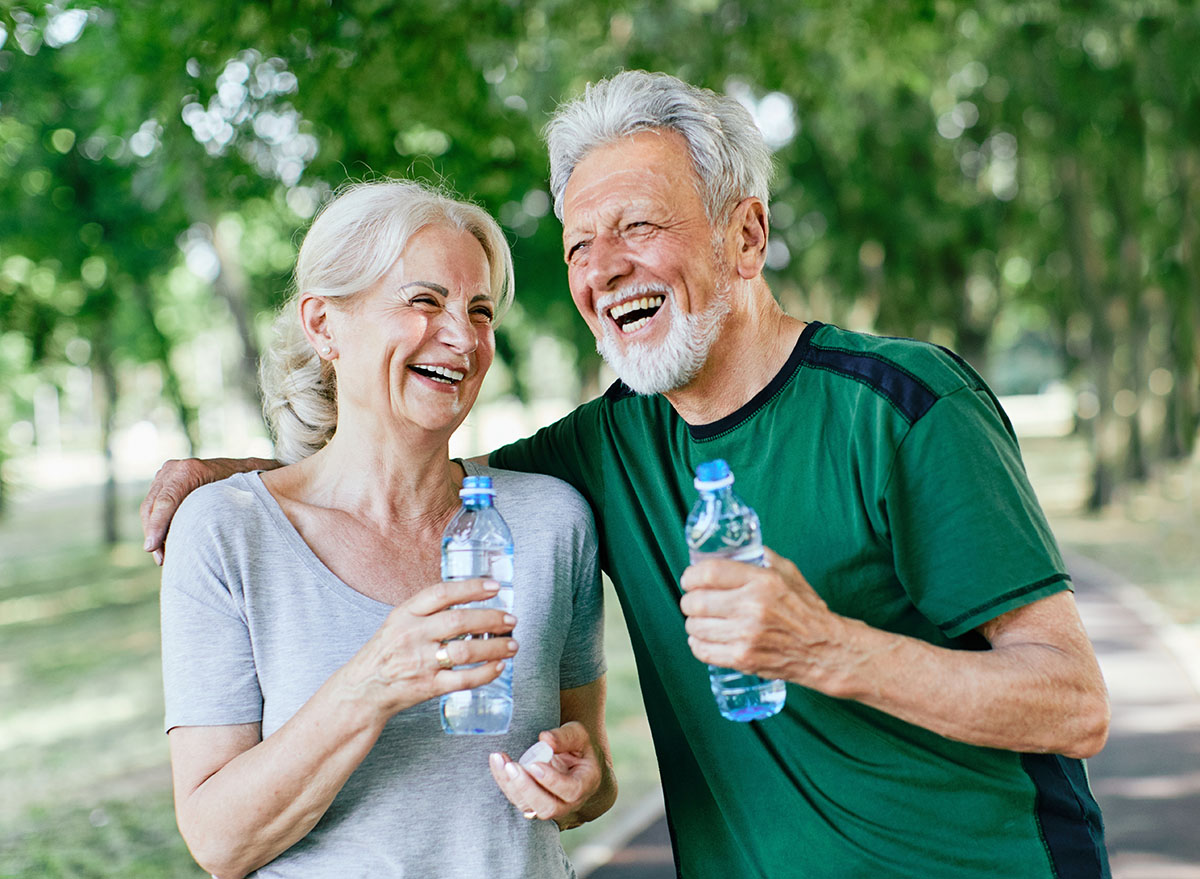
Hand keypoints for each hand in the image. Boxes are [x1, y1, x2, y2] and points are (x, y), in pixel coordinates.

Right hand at [140, 457, 278, 563]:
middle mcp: (174, 469)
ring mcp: (165, 474)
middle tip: (161, 560)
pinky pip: (153, 507)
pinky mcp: (163, 483)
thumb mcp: (242, 492)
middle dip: (153, 534)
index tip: (152, 548)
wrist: (244, 471)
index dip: (157, 526)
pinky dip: (156, 526)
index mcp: (190, 470)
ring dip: (153, 532)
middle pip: (152, 506)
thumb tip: (244, 520)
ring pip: (149, 508)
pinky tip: (165, 545)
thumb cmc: (247, 485)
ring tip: (164, 557)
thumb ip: (239, 501)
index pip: (166, 500)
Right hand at [338, 578, 518, 718]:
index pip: (441, 593)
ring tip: (512, 644)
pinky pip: (463, 680)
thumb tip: (468, 597)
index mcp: (405, 614)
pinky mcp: (428, 687)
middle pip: (459, 621)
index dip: (471, 587)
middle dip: (491, 618)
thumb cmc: (385, 653)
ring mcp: (420, 662)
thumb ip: (427, 611)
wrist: (363, 689)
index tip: (494, 587)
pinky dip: (485, 673)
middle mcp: (412, 635)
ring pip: (466, 651)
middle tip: (511, 619)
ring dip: (495, 647)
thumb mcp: (398, 622)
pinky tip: (498, 666)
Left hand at [488, 722, 602, 829]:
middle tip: (512, 767)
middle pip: (548, 808)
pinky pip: (517, 799)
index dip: (552, 781)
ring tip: (500, 761)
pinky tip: (498, 762)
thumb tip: (545, 739)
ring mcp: (550, 805)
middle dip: (527, 788)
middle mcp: (569, 802)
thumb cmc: (578, 747)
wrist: (573, 760)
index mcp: (586, 783)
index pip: (571, 791)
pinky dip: (504, 782)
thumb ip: (565, 736)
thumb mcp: (578, 735)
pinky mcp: (533, 803)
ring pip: (529, 807)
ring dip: (511, 786)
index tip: (535, 765)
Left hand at [679, 547, 848, 690]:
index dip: (691, 576)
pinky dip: (697, 644)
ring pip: (695, 627)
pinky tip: (706, 639)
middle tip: (693, 602)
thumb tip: (733, 548)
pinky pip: (702, 650)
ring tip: (701, 621)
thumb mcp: (789, 573)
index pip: (708, 573)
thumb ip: (762, 557)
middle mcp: (752, 607)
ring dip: (693, 623)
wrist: (825, 650)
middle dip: (689, 601)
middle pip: (696, 601)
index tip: (689, 579)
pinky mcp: (743, 659)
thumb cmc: (806, 610)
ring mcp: (746, 636)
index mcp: (762, 582)